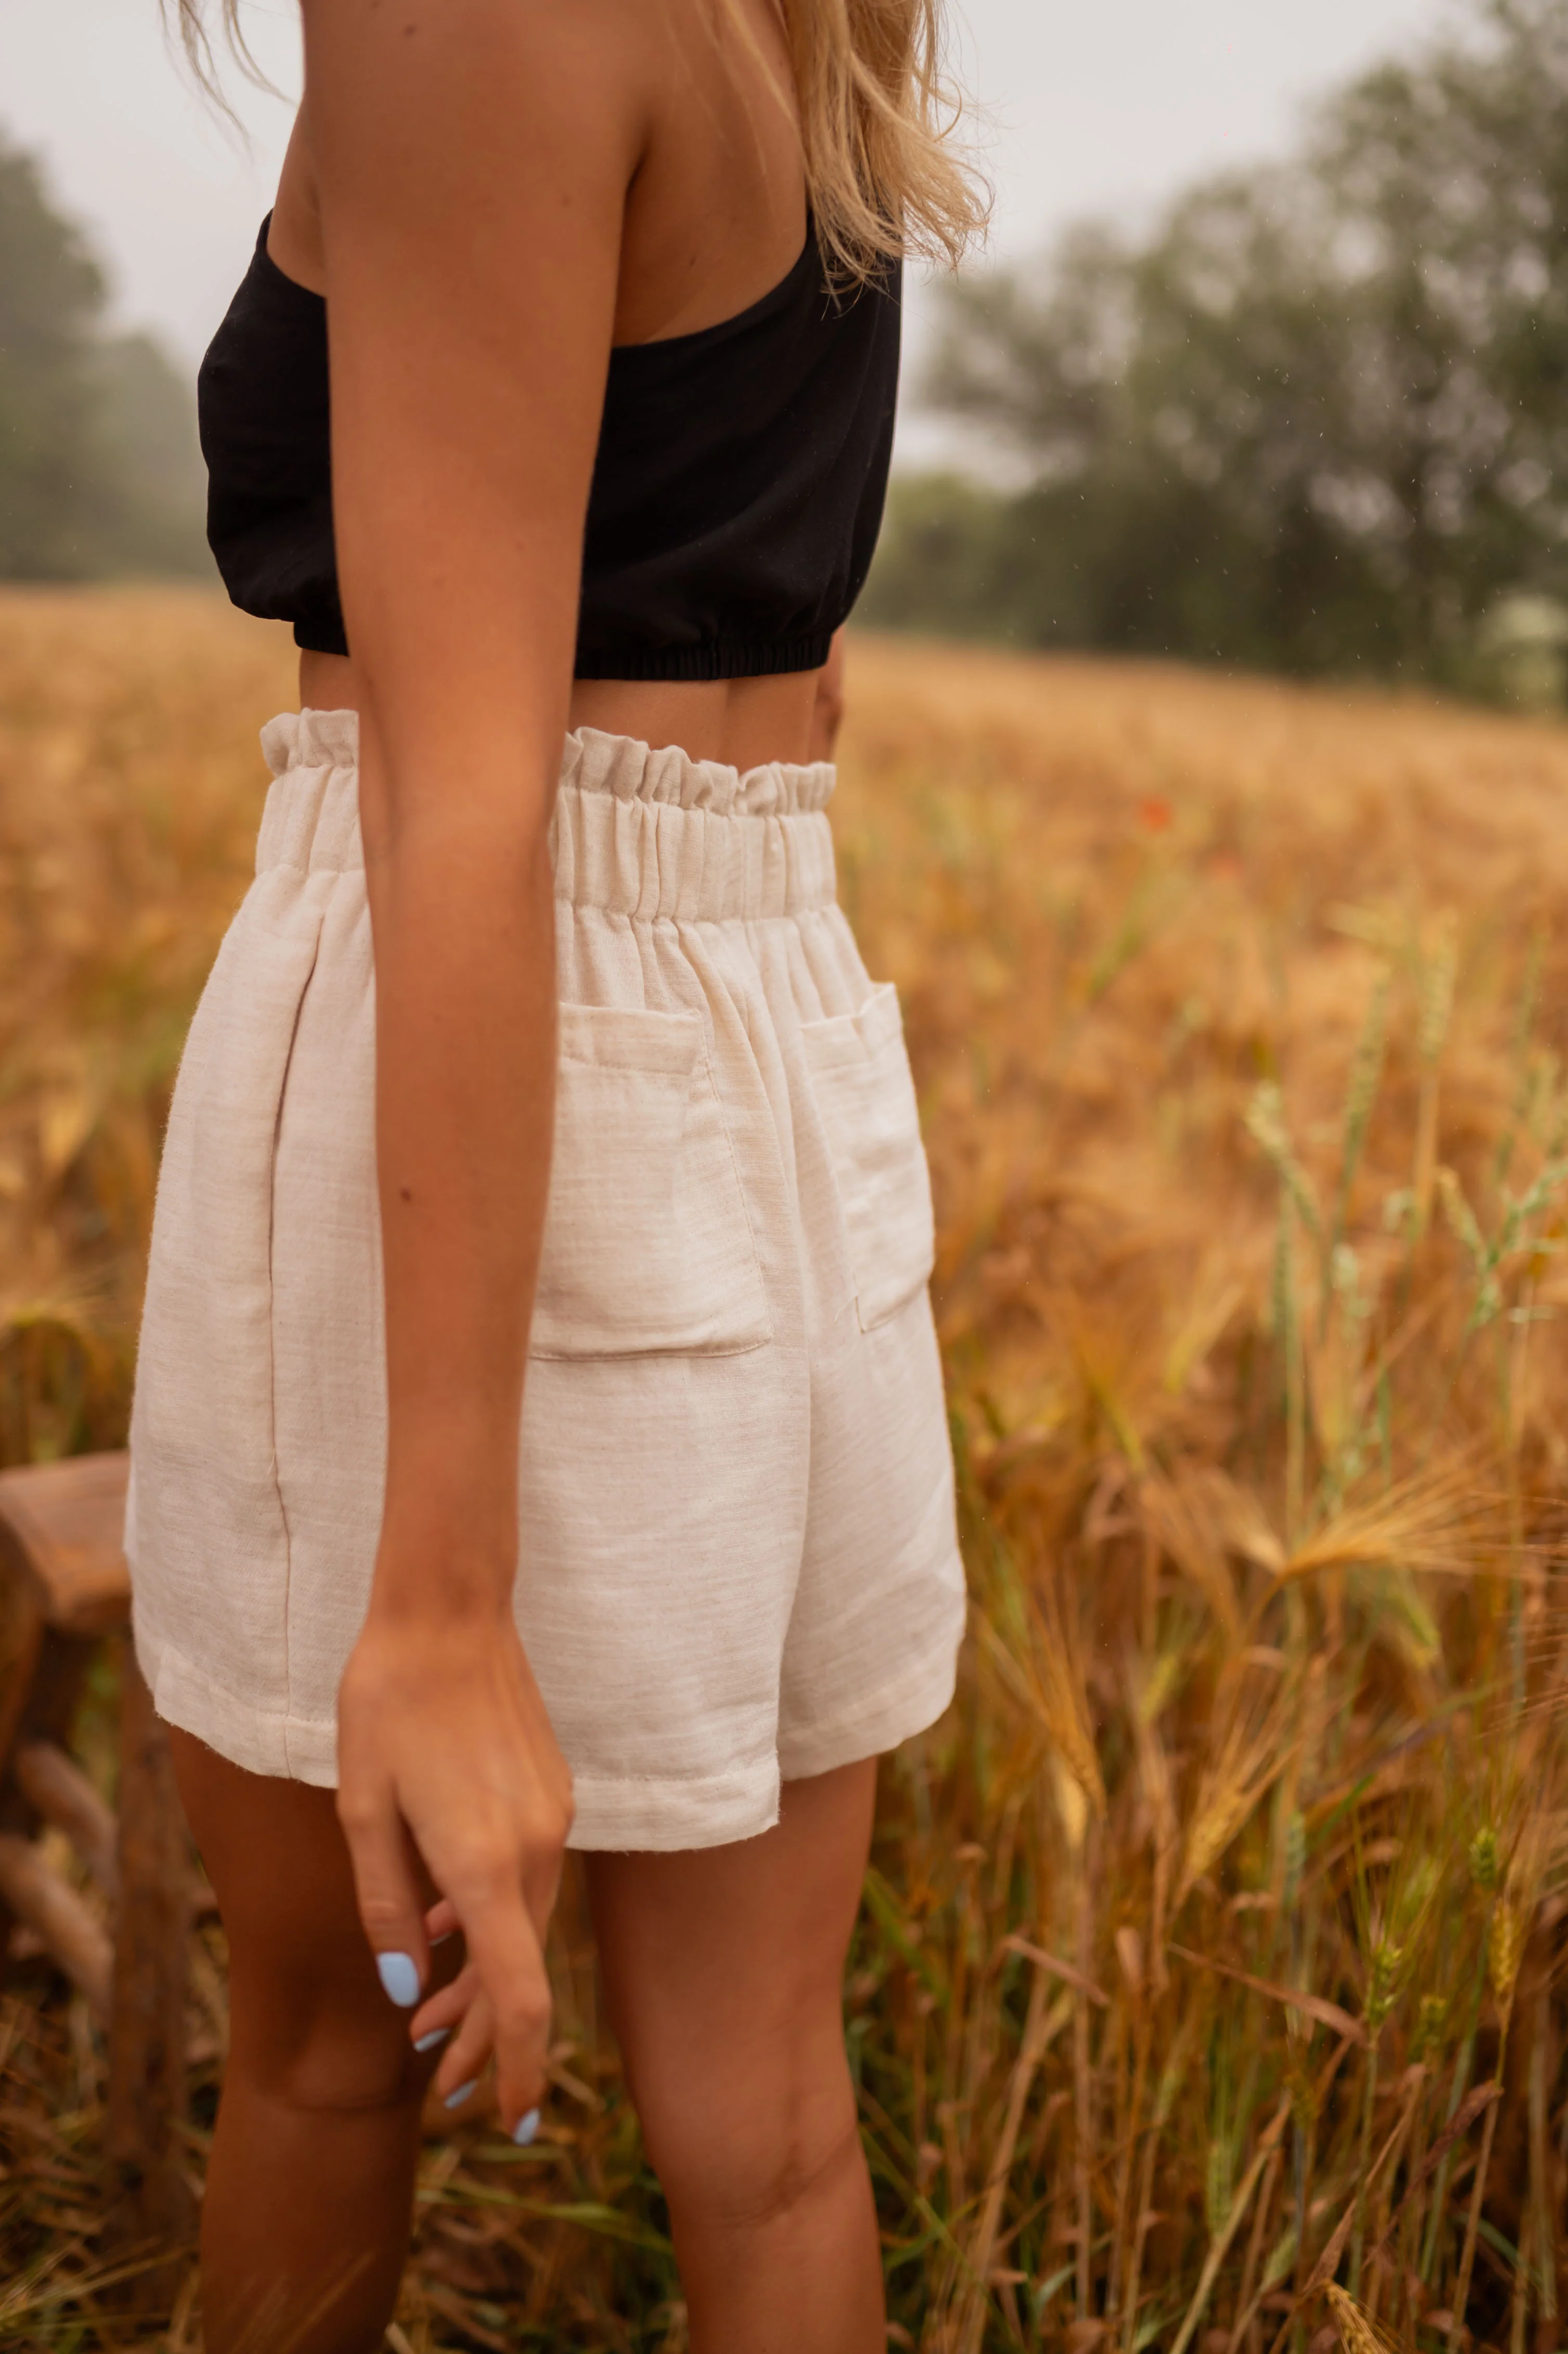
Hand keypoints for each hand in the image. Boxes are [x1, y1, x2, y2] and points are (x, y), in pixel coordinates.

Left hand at [336, 1600, 572, 2131]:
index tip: (510, 2121)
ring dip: (484, 1978)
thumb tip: (405, 1988)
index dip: (520, 2065)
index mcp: (482, 1860)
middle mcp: (532, 1845)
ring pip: (526, 1924)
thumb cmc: (387, 1704)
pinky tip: (445, 1934)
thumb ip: (385, 1904)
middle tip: (446, 2089)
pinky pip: (527, 1879)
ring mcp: (550, 1816)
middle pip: (521, 1968)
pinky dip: (494, 1920)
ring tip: (429, 2023)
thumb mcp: (362, 1807)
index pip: (519, 1991)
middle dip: (486, 2035)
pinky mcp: (551, 1791)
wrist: (447, 1612)